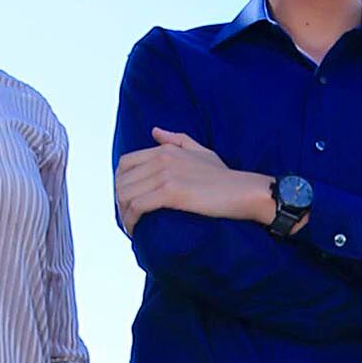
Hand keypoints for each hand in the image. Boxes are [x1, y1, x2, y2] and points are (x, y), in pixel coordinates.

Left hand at [116, 130, 270, 233]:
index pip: (125, 163)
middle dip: (119, 202)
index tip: (125, 200)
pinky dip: (131, 221)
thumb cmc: (224, 175)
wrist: (242, 190)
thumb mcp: (199, 150)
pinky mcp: (171, 193)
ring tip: (131, 227)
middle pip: (122, 181)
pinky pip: (138, 207)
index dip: (120, 183)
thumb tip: (154, 131)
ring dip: (123, 214)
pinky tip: (135, 231)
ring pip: (126, 195)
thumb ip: (175, 139)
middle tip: (128, 218)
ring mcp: (165, 175)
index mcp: (165, 150)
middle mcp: (161, 159)